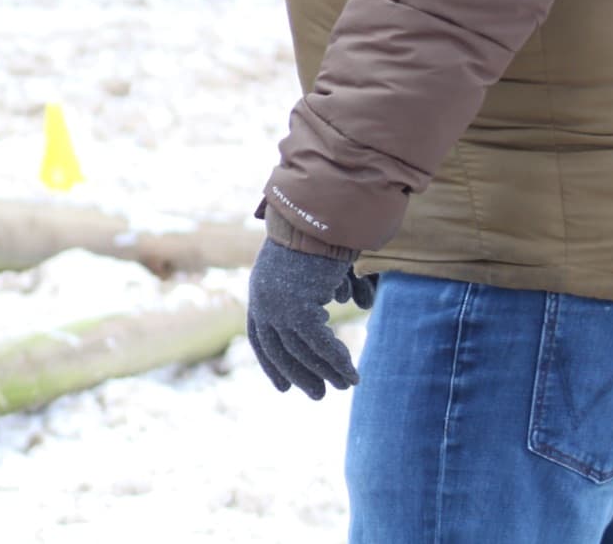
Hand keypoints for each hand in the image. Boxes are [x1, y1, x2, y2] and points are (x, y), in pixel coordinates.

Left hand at [246, 238, 372, 398]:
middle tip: (319, 395)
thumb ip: (317, 286)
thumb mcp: (308, 264)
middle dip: (299, 374)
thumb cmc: (317, 234)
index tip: (284, 387)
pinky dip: (337, 361)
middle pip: (279, 349)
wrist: (317, 218)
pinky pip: (320, 344)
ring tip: (345, 386)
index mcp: (259, 290)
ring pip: (302, 351)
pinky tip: (353, 373)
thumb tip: (342, 302)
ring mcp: (277, 306)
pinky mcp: (298, 309)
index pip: (260, 337)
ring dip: (326, 372)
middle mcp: (263, 301)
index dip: (272, 364)